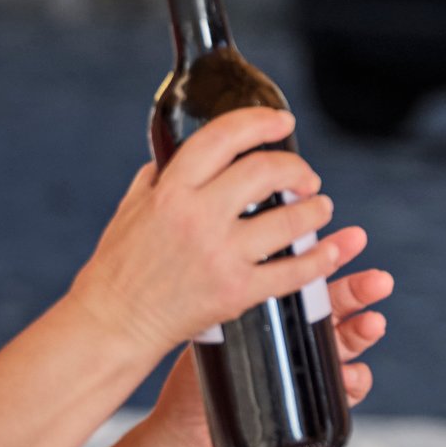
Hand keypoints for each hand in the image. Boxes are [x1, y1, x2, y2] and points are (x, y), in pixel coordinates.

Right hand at [70, 110, 368, 359]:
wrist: (114, 324)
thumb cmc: (119, 268)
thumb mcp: (132, 208)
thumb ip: (160, 178)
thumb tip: (182, 155)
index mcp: (171, 191)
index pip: (224, 138)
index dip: (260, 122)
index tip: (283, 122)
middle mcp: (198, 217)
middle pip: (265, 172)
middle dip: (296, 168)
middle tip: (307, 176)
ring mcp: (221, 255)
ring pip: (289, 219)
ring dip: (315, 209)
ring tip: (321, 207)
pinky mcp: (238, 292)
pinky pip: (293, 271)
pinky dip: (320, 259)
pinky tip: (330, 251)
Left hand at [147, 265, 395, 446]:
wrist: (189, 440)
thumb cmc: (194, 384)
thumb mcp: (210, 333)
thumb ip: (228, 301)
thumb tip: (241, 260)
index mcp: (274, 310)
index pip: (306, 275)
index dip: (332, 255)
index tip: (351, 238)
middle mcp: (295, 335)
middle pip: (336, 305)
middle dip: (361, 290)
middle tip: (379, 281)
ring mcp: (307, 367)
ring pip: (347, 342)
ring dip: (364, 331)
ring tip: (372, 324)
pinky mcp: (314, 402)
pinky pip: (345, 389)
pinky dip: (354, 380)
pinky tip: (351, 377)